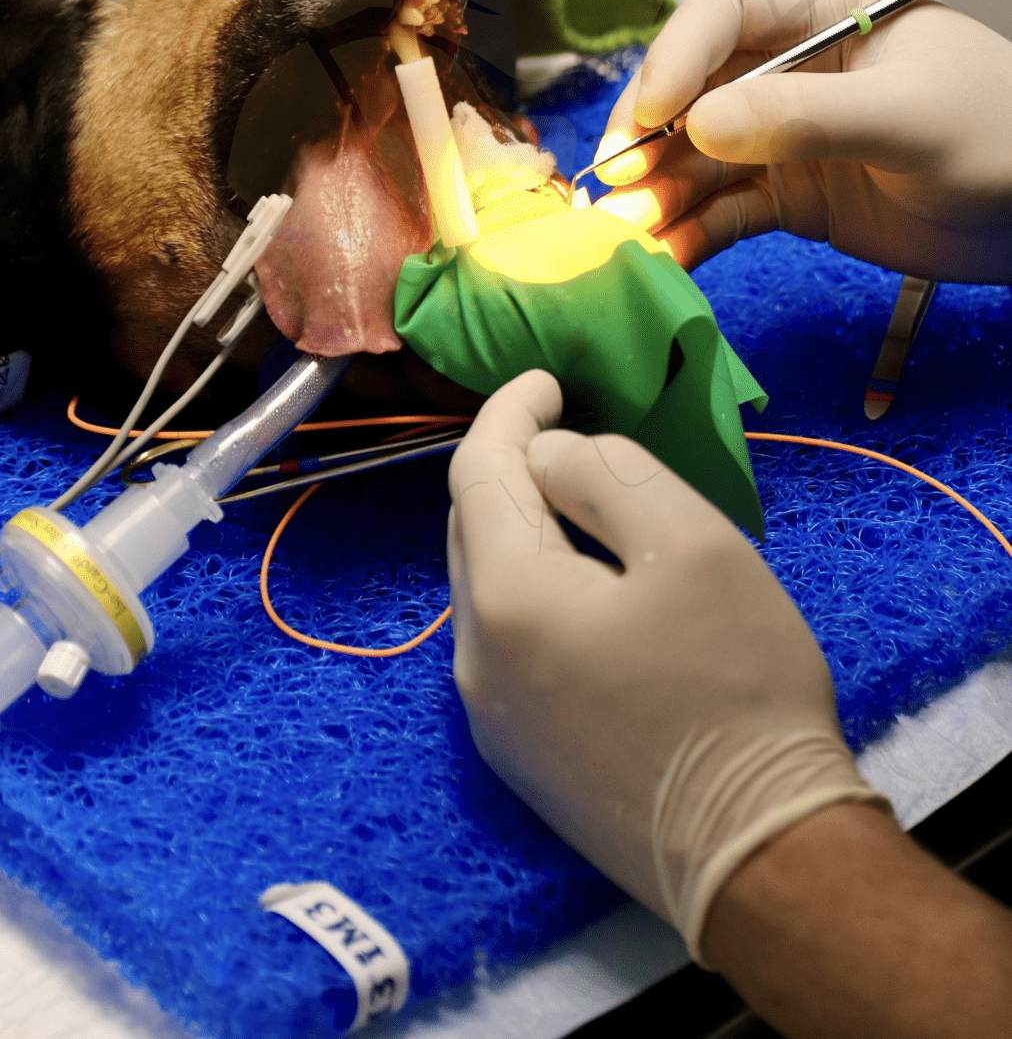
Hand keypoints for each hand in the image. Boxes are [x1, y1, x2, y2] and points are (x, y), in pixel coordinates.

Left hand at [447, 372, 884, 958]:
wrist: (761, 853)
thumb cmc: (737, 686)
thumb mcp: (690, 542)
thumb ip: (606, 475)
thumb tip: (546, 459)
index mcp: (506, 598)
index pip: (479, 473)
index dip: (510, 412)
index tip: (548, 378)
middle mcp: (474, 658)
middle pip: (472, 529)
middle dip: (512, 468)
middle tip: (568, 429)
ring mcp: (492, 717)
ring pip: (487, 586)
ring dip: (523, 531)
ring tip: (582, 501)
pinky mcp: (520, 756)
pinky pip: (507, 641)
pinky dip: (533, 589)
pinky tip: (586, 586)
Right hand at [594, 0, 1011, 279]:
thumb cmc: (1002, 137)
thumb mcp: (907, 119)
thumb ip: (805, 118)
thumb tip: (699, 125)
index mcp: (828, 9)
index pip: (724, 10)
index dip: (676, 55)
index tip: (649, 114)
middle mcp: (795, 65)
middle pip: (692, 86)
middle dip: (647, 133)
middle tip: (615, 181)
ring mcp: (788, 133)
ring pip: (698, 155)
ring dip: (657, 192)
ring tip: (623, 234)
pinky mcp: (792, 195)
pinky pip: (724, 209)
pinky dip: (689, 232)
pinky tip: (663, 256)